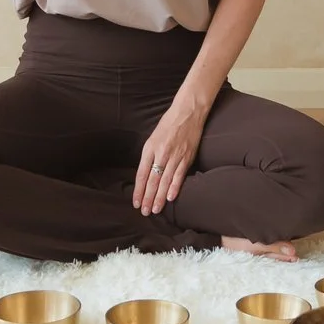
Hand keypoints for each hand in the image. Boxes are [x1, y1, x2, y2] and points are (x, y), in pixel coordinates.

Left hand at [132, 95, 207, 213]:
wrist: (188, 112)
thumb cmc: (169, 124)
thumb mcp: (153, 138)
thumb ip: (150, 156)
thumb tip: (146, 174)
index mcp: (149, 148)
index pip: (141, 174)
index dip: (138, 190)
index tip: (135, 202)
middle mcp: (160, 153)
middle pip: (152, 180)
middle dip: (147, 198)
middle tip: (144, 212)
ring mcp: (174, 155)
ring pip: (165, 180)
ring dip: (159, 197)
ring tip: (155, 209)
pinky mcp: (187, 156)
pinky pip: (179, 174)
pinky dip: (175, 187)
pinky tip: (170, 197)